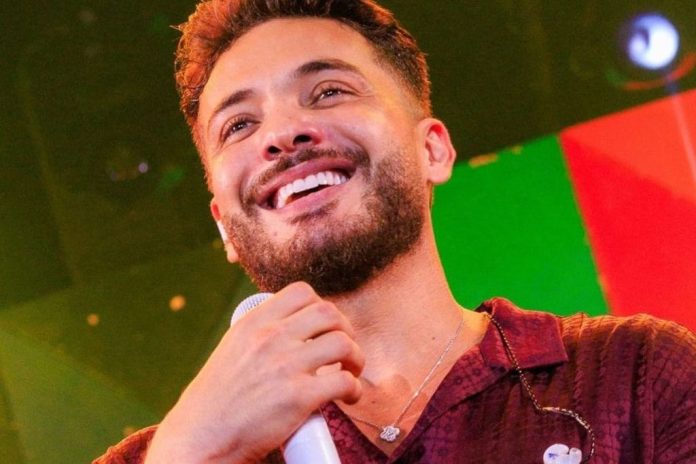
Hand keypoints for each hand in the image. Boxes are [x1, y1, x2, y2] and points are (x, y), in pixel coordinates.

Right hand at [145, 282, 363, 462]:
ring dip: (356, 357)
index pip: (301, 292)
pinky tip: (350, 397)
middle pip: (328, 312)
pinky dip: (355, 389)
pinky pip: (344, 382)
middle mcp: (270, 338)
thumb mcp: (232, 350)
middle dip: (345, 329)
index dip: (321, 306)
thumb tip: (294, 330)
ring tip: (350, 371)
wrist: (201, 438)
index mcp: (253, 323)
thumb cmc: (216, 401)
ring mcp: (285, 365)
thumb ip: (260, 336)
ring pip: (343, 343)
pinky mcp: (298, 396)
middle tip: (344, 350)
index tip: (324, 327)